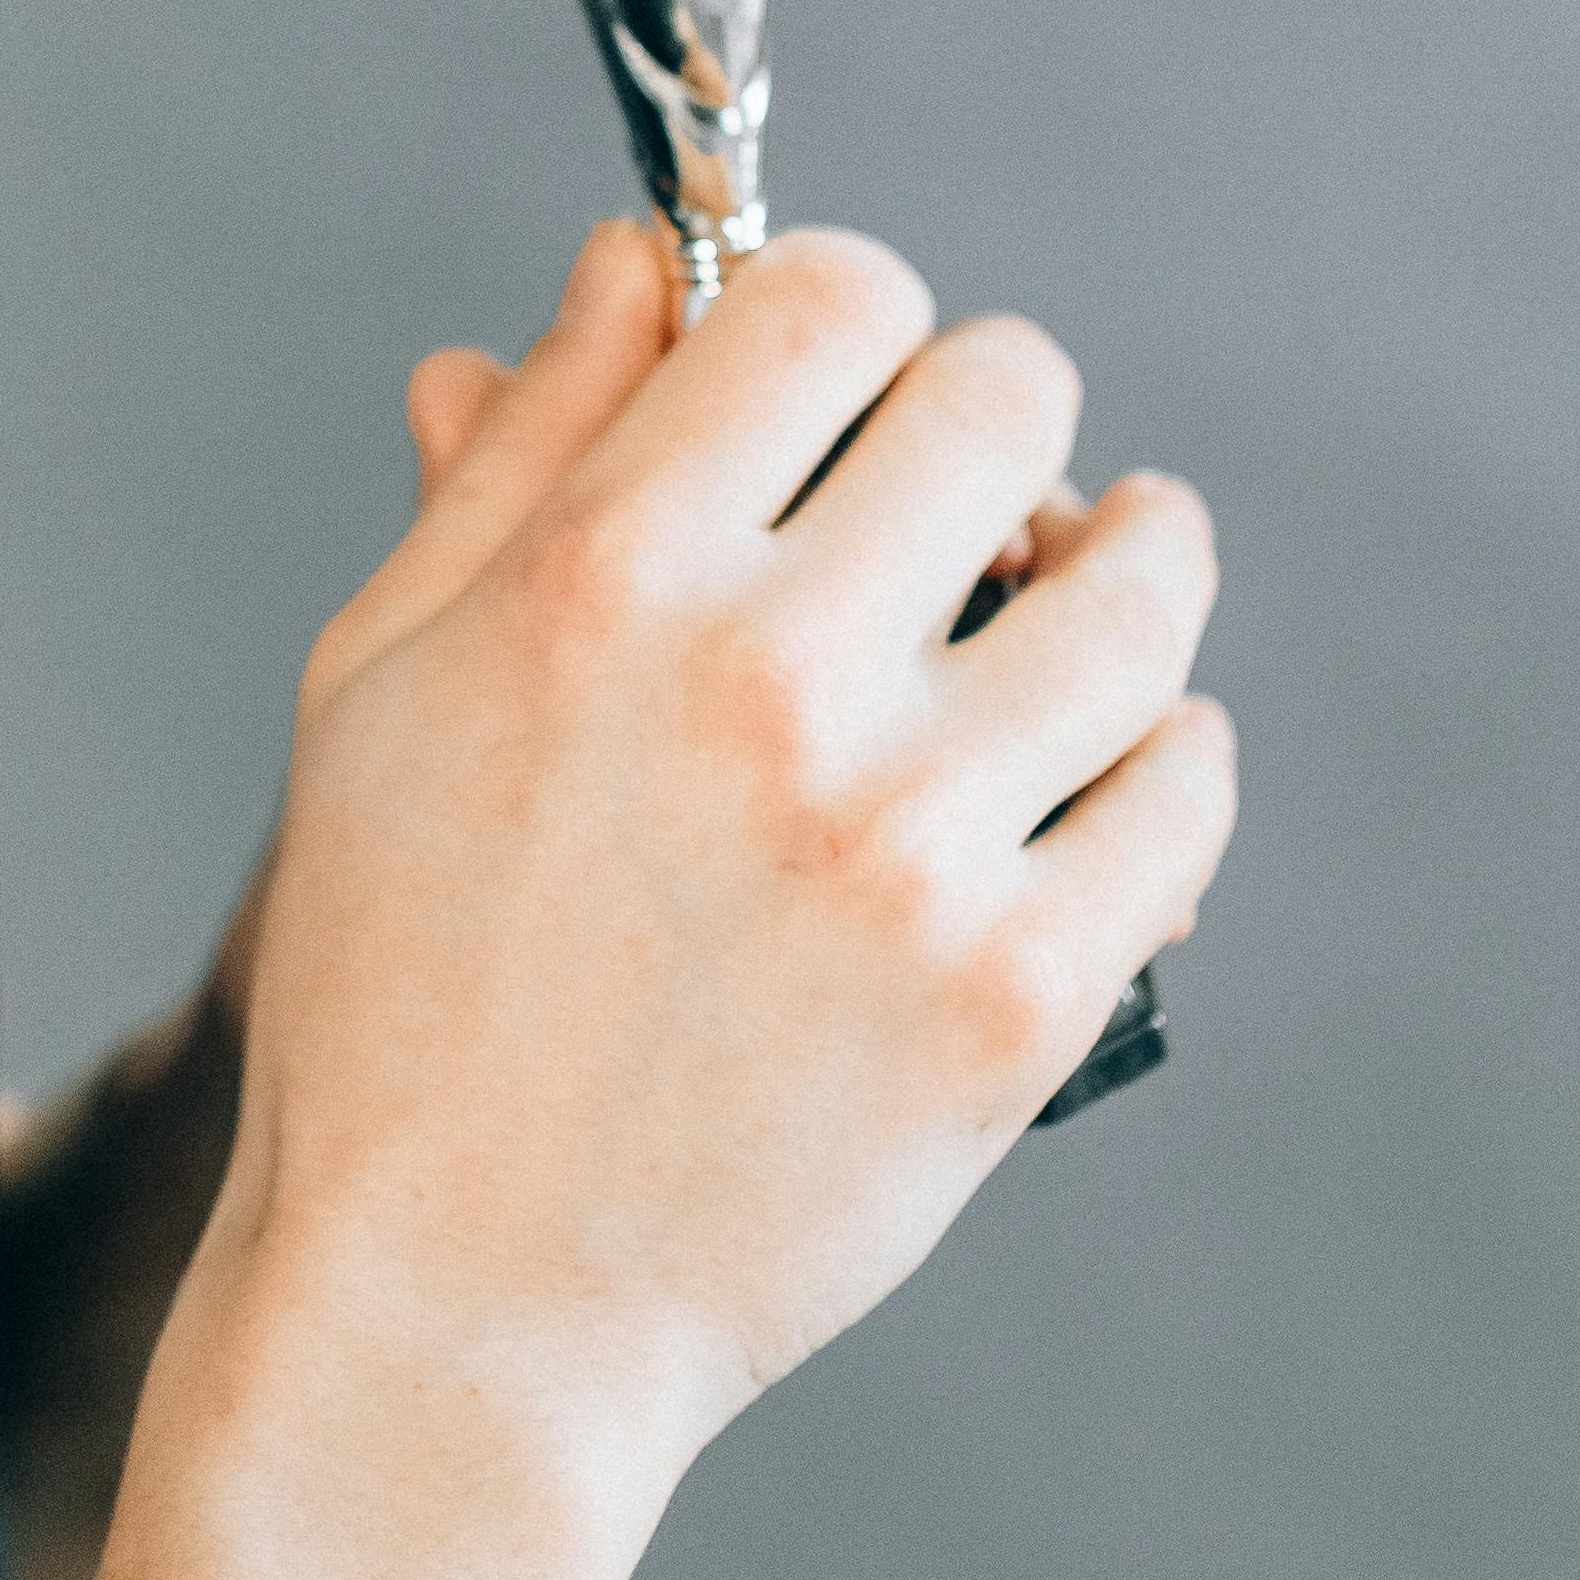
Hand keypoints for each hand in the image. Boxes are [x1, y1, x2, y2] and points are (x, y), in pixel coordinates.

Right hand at [217, 220, 1231, 1532]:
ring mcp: (910, 846)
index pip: (832, 297)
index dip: (849, 317)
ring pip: (1143, 590)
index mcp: (607, 579)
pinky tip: (1107, 774)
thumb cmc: (396, 982)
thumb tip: (625, 267)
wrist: (455, 1312)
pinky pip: (1190, 791)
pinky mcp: (1015, 998)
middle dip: (993, 429)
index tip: (843, 394)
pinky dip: (1170, 761)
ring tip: (1086, 600)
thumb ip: (523, 456)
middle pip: (1009, 398)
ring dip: (1123, 568)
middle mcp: (770, 685)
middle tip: (969, 505)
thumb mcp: (389, 679)